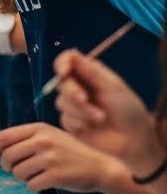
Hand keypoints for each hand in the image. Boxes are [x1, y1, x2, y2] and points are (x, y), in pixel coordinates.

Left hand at [0, 122, 118, 193]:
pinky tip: (47, 181)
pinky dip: (35, 186)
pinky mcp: (56, 175)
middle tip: (17, 169)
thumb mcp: (49, 137)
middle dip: (8, 166)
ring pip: (18, 173)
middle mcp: (43, 140)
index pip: (6, 136)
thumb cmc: (69, 153)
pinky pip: (31, 185)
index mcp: (39, 128)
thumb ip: (25, 140)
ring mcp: (50, 157)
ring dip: (24, 177)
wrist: (99, 166)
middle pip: (8, 157)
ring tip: (38, 174)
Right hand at [53, 49, 161, 174]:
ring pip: (61, 102)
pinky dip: (79, 122)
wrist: (133, 139)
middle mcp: (79, 86)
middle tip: (84, 99)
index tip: (63, 72)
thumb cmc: (128, 109)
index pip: (67, 60)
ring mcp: (74, 105)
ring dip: (81, 110)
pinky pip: (65, 119)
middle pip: (61, 82)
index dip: (62, 63)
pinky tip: (93, 127)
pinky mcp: (72, 123)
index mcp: (89, 72)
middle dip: (72, 91)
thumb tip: (72, 53)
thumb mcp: (113, 87)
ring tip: (101, 118)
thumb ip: (91, 72)